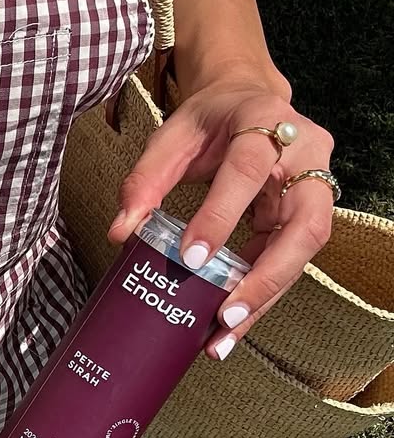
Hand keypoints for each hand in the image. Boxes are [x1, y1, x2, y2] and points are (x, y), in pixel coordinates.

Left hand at [106, 75, 335, 359]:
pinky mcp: (309, 214)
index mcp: (266, 119)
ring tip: (224, 336)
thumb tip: (122, 232)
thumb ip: (146, 179)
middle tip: (226, 316)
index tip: (191, 257)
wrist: (247, 100)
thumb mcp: (172, 135)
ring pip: (305, 251)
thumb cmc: (209, 120)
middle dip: (267, 276)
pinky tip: (230, 324)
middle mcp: (305, 152)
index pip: (247, 170)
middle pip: (304, 224)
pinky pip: (292, 260)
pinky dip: (261, 294)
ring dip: (266, 297)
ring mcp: (316, 185)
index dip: (221, 215)